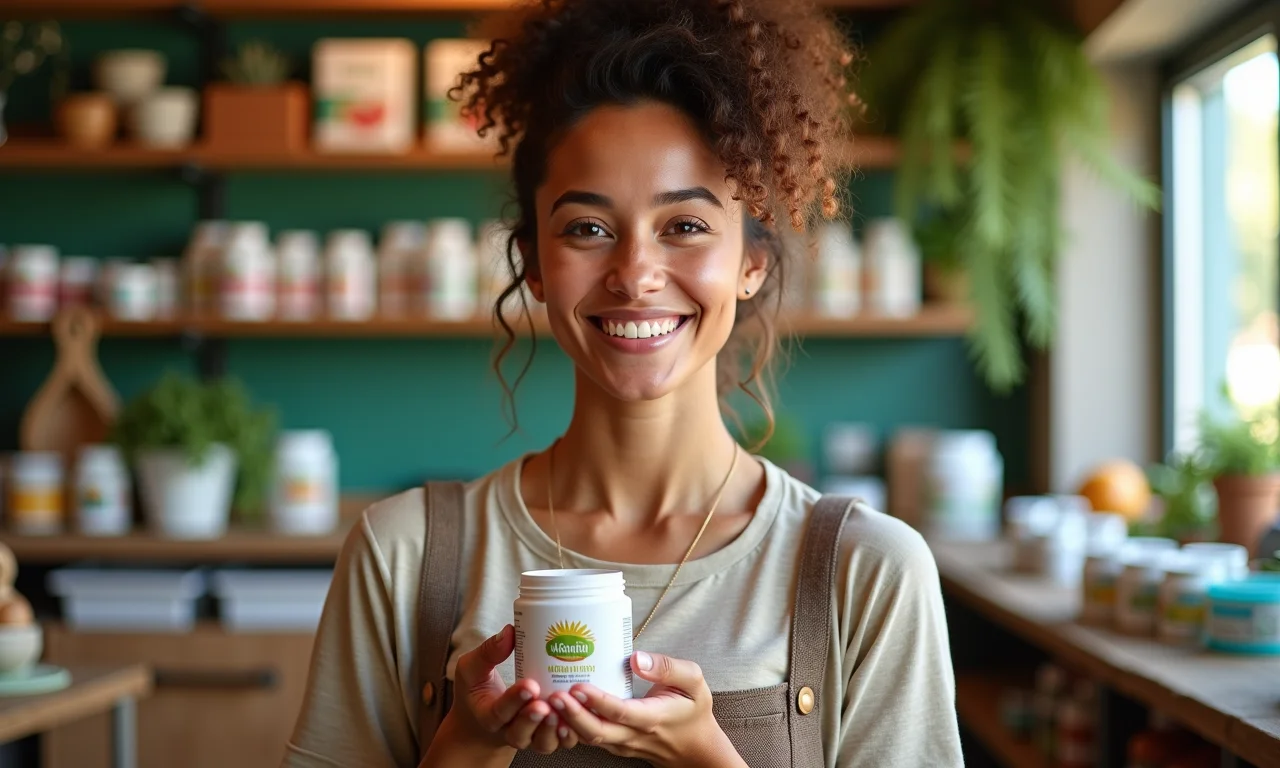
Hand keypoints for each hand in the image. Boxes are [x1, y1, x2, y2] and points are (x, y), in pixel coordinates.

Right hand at [429, 625, 578, 760]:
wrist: (486, 718)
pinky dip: (568, 736)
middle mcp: (509, 731)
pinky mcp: (548, 737)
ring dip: (553, 730)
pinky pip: (560, 742)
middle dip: (533, 719)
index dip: (515, 700)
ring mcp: (530, 737)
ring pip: (542, 742)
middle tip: (544, 704)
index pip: (499, 711)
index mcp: (488, 715)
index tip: (530, 685)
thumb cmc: (480, 688)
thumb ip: (488, 651)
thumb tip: (510, 632)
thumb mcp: (473, 668)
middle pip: (520, 732)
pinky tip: (576, 722)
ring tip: (562, 714)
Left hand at [547, 650, 742, 767]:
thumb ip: (667, 667)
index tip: (577, 686)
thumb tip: (636, 657)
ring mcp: (622, 744)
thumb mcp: (694, 682)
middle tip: (551, 694)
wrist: (695, 749)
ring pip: (589, 738)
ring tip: (546, 699)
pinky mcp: (615, 745)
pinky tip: (556, 708)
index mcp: (653, 717)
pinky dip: (571, 726)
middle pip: (597, 731)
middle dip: (571, 714)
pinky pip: (590, 739)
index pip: (620, 712)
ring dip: (566, 722)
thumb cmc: (694, 710)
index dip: (597, 701)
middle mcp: (634, 735)